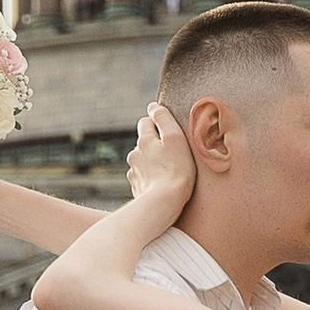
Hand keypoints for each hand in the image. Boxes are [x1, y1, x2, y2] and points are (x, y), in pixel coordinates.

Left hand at [123, 102, 195, 221]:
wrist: (164, 202)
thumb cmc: (176, 169)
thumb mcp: (175, 138)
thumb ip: (163, 118)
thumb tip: (153, 106)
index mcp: (144, 140)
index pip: (145, 122)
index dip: (157, 123)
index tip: (169, 131)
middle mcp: (134, 154)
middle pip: (144, 143)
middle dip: (155, 145)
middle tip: (173, 153)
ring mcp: (134, 173)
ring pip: (143, 161)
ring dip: (153, 163)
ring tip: (170, 172)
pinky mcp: (136, 189)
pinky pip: (144, 179)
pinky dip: (151, 179)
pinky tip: (163, 185)